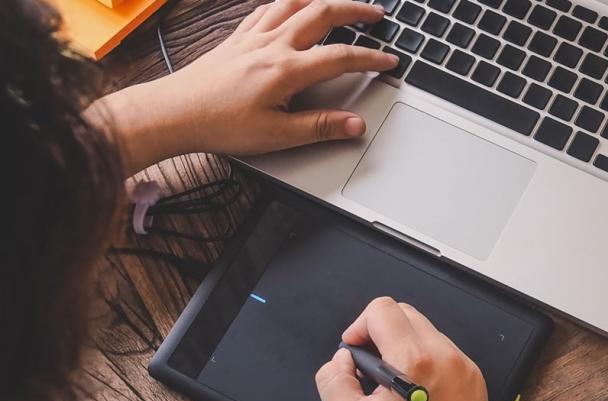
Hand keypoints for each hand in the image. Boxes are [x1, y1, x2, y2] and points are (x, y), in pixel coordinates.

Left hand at [92, 0, 397, 174]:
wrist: (174, 113)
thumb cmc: (219, 124)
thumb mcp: (277, 135)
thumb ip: (320, 127)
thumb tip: (355, 125)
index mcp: (286, 70)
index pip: (341, 57)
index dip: (371, 58)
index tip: (390, 61)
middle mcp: (272, 45)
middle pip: (322, 13)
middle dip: (355, 10)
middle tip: (376, 14)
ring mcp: (253, 38)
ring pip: (294, 3)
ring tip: (339, 2)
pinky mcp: (236, 38)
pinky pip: (267, 9)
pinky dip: (287, 2)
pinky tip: (291, 5)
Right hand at [315, 297, 489, 400]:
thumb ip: (333, 377)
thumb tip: (345, 357)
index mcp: (415, 361)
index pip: (382, 310)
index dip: (359, 326)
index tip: (356, 351)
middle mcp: (446, 357)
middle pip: (406, 314)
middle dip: (381, 333)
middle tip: (371, 369)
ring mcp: (466, 367)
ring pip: (427, 331)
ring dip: (404, 346)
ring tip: (393, 385)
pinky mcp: (476, 379)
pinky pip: (446, 352)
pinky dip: (426, 361)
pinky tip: (416, 393)